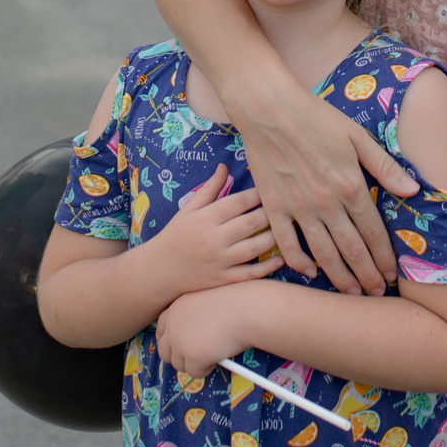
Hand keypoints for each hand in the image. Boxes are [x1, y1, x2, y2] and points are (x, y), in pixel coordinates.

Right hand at [142, 165, 283, 295]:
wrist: (159, 271)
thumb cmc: (175, 235)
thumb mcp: (188, 209)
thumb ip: (209, 188)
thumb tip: (225, 166)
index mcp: (206, 218)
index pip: (239, 201)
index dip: (259, 194)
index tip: (274, 188)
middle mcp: (214, 238)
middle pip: (251, 223)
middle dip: (271, 213)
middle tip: (288, 206)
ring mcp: (220, 261)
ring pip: (255, 248)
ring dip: (274, 238)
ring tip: (287, 229)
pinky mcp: (224, 280)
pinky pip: (251, 274)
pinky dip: (268, 267)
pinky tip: (281, 258)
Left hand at [155, 279, 276, 374]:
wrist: (247, 309)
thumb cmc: (235, 302)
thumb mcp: (205, 302)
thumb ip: (192, 317)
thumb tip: (191, 338)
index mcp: (174, 308)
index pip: (161, 330)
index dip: (171, 340)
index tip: (183, 345)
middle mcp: (172, 325)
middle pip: (164, 351)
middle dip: (179, 356)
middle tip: (196, 355)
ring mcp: (180, 342)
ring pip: (179, 365)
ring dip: (194, 363)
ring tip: (213, 353)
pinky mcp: (192, 358)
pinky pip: (195, 373)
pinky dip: (206, 369)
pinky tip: (219, 357)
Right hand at [221, 75, 414, 294]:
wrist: (269, 108)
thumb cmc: (316, 117)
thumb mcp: (357, 136)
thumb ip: (384, 166)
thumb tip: (412, 190)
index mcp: (350, 185)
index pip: (373, 232)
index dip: (384, 257)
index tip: (392, 276)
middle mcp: (326, 203)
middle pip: (351, 250)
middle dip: (367, 276)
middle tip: (377, 294)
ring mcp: (298, 208)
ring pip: (323, 254)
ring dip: (340, 277)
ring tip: (352, 294)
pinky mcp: (274, 207)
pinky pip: (287, 244)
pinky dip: (299, 263)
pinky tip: (311, 273)